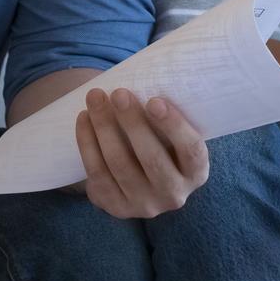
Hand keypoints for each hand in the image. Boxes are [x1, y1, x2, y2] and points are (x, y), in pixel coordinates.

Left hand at [74, 88, 209, 218]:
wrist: (136, 177)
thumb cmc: (158, 140)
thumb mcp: (172, 134)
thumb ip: (165, 116)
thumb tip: (147, 73)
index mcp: (196, 173)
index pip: (191, 151)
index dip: (174, 126)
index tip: (154, 100)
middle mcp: (174, 195)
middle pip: (152, 159)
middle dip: (132, 123)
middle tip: (118, 93)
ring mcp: (144, 205)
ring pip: (120, 164)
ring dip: (104, 127)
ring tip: (95, 98)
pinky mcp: (116, 207)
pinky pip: (97, 173)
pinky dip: (87, 143)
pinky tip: (83, 118)